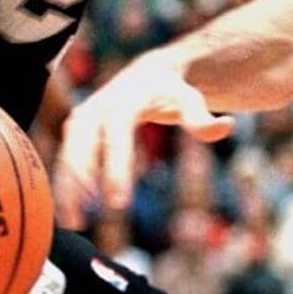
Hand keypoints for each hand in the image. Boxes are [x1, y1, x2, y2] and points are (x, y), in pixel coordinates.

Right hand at [54, 57, 234, 228]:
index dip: (115, 170)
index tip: (117, 203)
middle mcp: (98, 106)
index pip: (115, 138)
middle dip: (80, 181)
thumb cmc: (173, 91)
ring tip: (75, 222)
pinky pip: (66, 157)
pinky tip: (71, 212)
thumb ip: (203, 119)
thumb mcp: (190, 100)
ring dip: (66, 187)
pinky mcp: (76, 128)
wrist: (150, 71)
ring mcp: (83, 116)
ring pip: (68, 153)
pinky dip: (64, 183)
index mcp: (124, 101)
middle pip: (81, 145)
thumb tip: (227, 125)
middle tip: (85, 219)